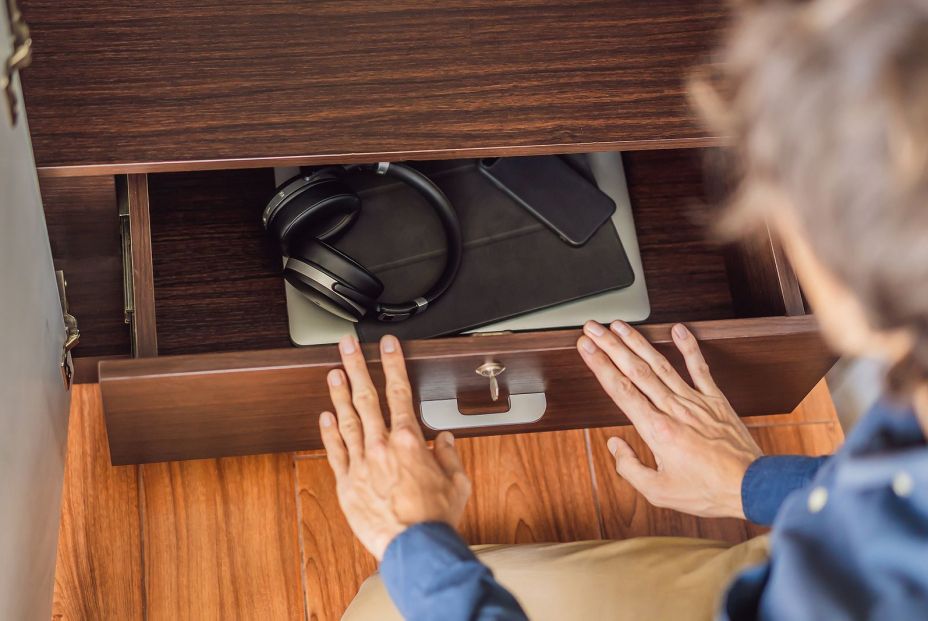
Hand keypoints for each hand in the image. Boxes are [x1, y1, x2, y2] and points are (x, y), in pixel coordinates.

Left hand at [319, 334, 471, 559]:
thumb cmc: (435, 518)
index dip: (393, 364)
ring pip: (347, 419)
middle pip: (367, 397)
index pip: (400, 391)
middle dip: (357, 366)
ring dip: (339, 393)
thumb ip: (451, 456)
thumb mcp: (458, 482)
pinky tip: (325, 415)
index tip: (387, 345)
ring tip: (333, 371)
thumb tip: (445, 440)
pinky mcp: (347, 484)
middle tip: (347, 345)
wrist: (415, 547)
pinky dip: (329, 432)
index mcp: (409, 441)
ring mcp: (361, 464)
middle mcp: (382, 446)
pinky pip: (335, 452)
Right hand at [577, 321, 762, 518]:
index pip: (621, 390)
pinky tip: (679, 330)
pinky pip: (700, 368)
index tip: (587, 349)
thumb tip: (614, 445)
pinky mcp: (715, 400)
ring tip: (620, 326)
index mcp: (657, 431)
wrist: (750, 486)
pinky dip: (689, 347)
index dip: (600, 366)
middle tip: (594, 329)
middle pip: (635, 370)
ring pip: (660, 365)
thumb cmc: (707, 491)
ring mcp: (695, 401)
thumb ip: (630, 468)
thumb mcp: (659, 492)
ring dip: (638, 342)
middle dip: (611, 346)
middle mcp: (674, 410)